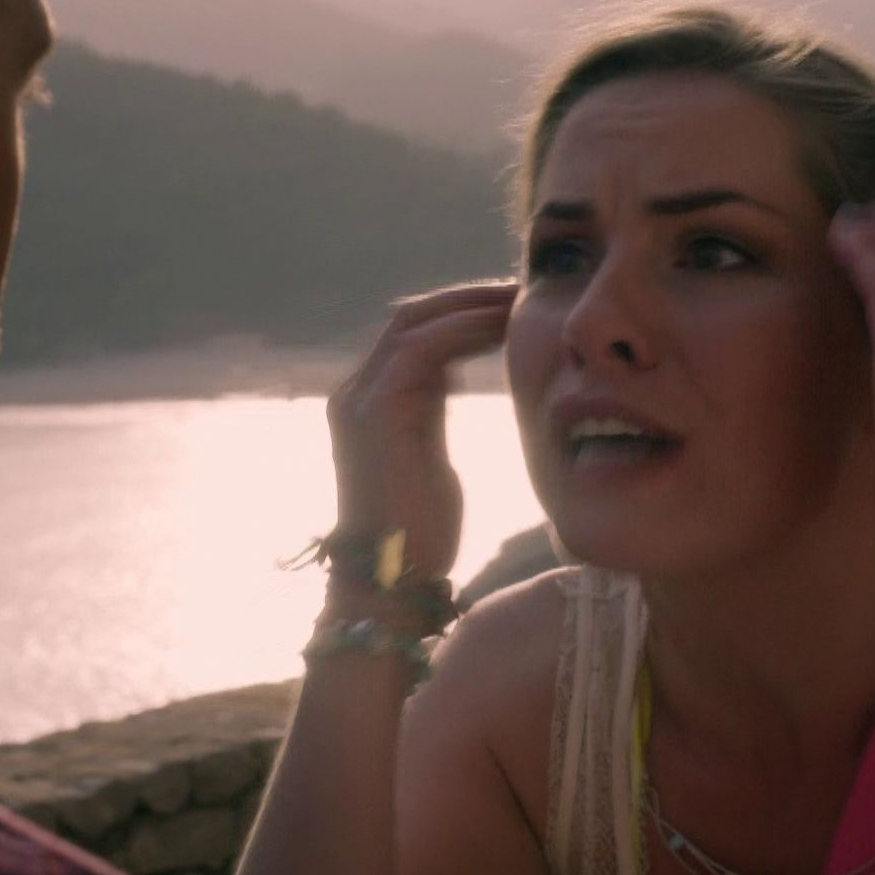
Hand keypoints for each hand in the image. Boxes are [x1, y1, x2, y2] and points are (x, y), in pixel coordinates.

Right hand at [326, 280, 518, 581]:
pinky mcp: (374, 410)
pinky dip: (463, 328)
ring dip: (470, 306)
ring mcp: (358, 399)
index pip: (411, 333)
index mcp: (367, 401)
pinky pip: (422, 347)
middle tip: (521, 292)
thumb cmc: (420, 537)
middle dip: (466, 299)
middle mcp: (354, 392)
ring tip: (519, 302)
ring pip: (414, 323)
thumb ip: (430, 414)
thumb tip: (451, 381)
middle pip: (409, 317)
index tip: (512, 307)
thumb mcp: (428, 457)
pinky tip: (503, 326)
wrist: (391, 582)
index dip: (460, 312)